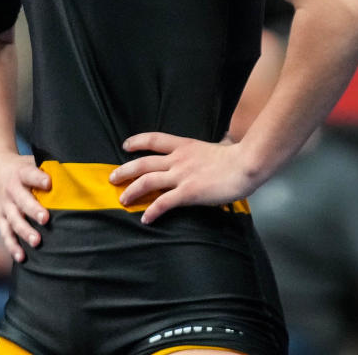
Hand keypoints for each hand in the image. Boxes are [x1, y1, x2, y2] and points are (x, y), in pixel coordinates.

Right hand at [0, 151, 50, 261]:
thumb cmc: (21, 167)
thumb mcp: (30, 162)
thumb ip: (47, 169)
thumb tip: (74, 175)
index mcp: (21, 173)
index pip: (30, 174)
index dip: (38, 179)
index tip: (49, 183)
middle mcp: (11, 190)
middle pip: (22, 200)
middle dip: (33, 210)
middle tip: (45, 218)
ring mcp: (4, 205)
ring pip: (14, 220)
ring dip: (25, 231)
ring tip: (37, 242)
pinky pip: (5, 233)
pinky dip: (12, 245)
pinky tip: (21, 257)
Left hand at [109, 132, 253, 224]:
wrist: (244, 165)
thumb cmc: (235, 157)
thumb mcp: (216, 146)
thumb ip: (208, 149)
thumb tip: (220, 143)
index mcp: (184, 145)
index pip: (154, 139)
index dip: (137, 141)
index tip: (125, 146)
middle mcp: (178, 159)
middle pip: (144, 163)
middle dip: (125, 170)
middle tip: (113, 178)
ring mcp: (181, 175)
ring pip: (148, 181)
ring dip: (132, 191)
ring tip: (123, 199)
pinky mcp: (188, 192)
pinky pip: (164, 203)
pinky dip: (152, 211)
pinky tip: (146, 218)